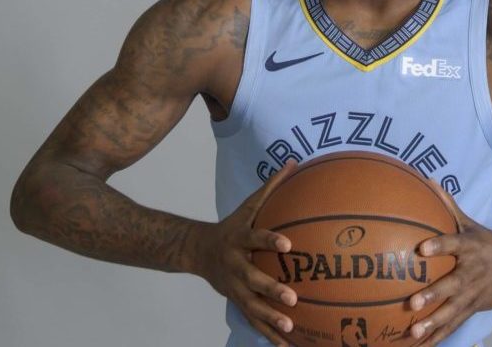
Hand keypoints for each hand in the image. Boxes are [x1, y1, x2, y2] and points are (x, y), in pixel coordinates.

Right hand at [186, 161, 298, 345]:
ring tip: (290, 327)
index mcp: (239, 239)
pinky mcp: (236, 301)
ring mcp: (234, 286)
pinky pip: (252, 319)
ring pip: (252, 305)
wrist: (197, 251)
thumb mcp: (248, 205)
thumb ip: (272, 187)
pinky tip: (286, 343)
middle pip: (253, 278)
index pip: (256, 237)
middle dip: (271, 290)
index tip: (288, 244)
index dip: (270, 240)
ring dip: (270, 318)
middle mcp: (235, 264)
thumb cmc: (231, 226)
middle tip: (292, 298)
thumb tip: (294, 162)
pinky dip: (267, 332)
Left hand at [407, 184, 491, 345]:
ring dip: (432, 323)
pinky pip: (453, 324)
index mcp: (470, 248)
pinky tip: (419, 345)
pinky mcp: (473, 308)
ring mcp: (473, 294)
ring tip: (413, 331)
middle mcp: (471, 273)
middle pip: (451, 285)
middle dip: (432, 295)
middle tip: (413, 302)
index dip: (439, 246)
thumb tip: (428, 181)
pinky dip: (438, 336)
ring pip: (451, 311)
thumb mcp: (471, 224)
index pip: (453, 244)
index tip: (421, 249)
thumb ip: (448, 206)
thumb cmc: (490, 244)